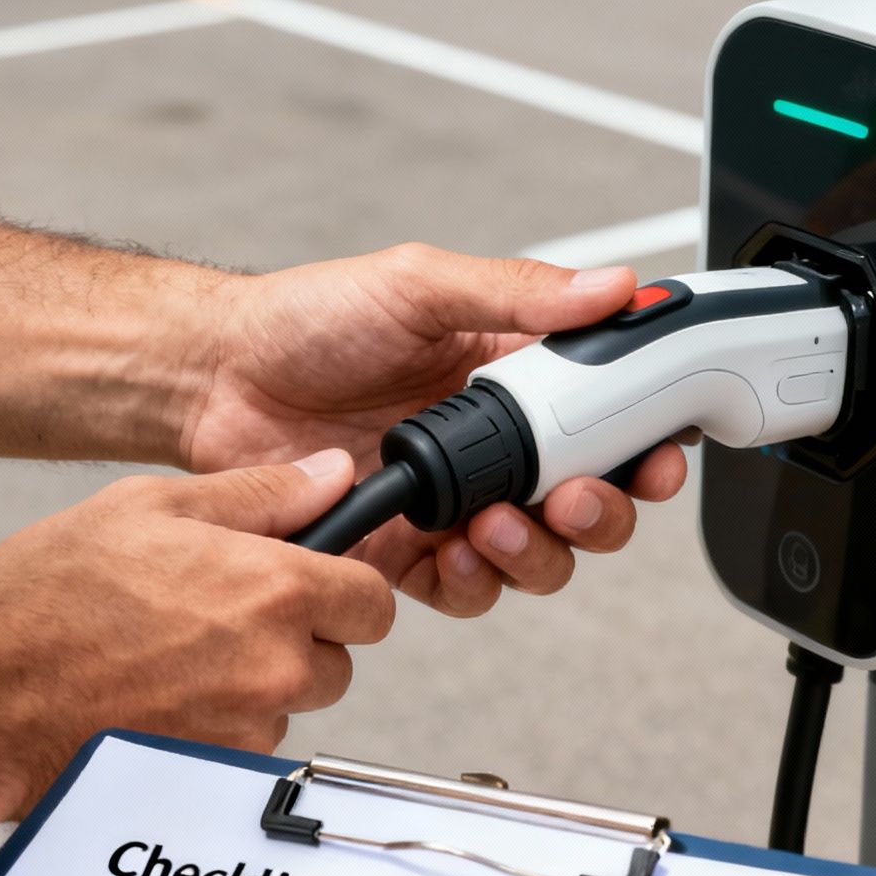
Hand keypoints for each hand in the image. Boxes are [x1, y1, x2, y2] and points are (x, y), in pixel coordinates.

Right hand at [0, 449, 392, 809]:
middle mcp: (275, 666)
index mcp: (273, 589)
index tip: (313, 582)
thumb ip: (259, 493)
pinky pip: (246, 745)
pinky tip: (157, 695)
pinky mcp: (217, 775)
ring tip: (172, 654)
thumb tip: (332, 473)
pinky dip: (216, 724)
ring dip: (254, 685)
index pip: (372, 602)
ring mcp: (247, 729)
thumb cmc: (46, 601)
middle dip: (297, 640)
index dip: (345, 590)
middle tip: (221, 616)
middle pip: (337, 660)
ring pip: (288, 705)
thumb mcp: (150, 507)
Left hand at [179, 244, 690, 617]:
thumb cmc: (306, 321)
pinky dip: (474, 583)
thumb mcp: (420, 284)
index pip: (611, 420)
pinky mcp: (406, 554)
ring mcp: (454, 506)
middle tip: (576, 498)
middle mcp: (494, 449)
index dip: (648, 444)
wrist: (215, 378)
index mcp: (513, 379)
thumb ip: (517, 292)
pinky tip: (451, 554)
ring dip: (538, 552)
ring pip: (539, 557)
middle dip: (601, 512)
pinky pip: (468, 591)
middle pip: (590, 503)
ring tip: (496, 525)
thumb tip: (609, 286)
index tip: (659, 456)